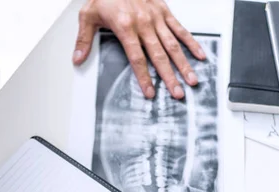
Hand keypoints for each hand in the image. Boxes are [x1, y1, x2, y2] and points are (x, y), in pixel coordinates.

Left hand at [72, 0, 206, 99]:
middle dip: (169, 77)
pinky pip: (180, 29)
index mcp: (125, 26)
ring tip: (192, 79)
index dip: (144, 77)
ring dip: (184, 64)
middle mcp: (143, 23)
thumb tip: (78, 59)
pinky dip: (192, 43)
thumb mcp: (88, 14)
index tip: (150, 92)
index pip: (137, 58)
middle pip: (159, 56)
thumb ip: (84, 39)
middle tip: (177, 93)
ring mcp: (156, 17)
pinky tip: (200, 55)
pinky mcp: (164, 11)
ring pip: (173, 45)